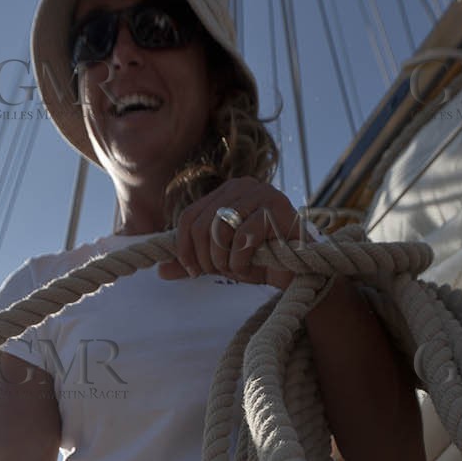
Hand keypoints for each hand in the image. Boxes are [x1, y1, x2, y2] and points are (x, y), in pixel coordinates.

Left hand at [157, 180, 307, 290]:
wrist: (301, 274)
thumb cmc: (264, 262)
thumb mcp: (222, 261)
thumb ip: (194, 263)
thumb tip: (160, 271)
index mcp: (227, 193)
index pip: (189, 217)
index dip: (184, 248)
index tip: (194, 271)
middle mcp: (242, 186)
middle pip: (201, 225)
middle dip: (206, 259)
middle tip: (220, 273)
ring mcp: (262, 193)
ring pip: (220, 231)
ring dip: (225, 261)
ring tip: (240, 270)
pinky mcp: (277, 208)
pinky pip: (243, 236)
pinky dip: (242, 260)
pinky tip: (253, 267)